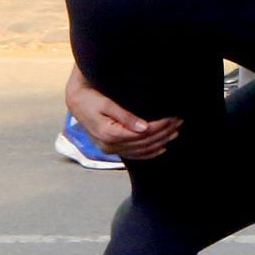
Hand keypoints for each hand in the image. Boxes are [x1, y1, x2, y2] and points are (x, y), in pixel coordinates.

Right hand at [66, 73, 182, 159]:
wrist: (76, 102)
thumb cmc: (91, 99)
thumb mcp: (107, 104)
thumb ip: (125, 116)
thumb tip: (144, 128)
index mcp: (109, 134)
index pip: (143, 133)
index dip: (161, 126)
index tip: (174, 117)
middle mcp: (109, 146)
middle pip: (144, 143)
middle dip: (164, 132)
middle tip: (179, 122)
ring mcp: (109, 149)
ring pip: (141, 150)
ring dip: (160, 142)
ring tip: (175, 132)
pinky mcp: (110, 149)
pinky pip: (133, 155)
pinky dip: (149, 153)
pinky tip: (161, 148)